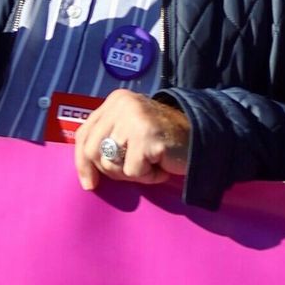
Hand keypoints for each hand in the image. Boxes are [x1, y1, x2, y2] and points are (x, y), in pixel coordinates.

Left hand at [75, 92, 190, 192]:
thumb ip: (107, 141)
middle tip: (134, 170)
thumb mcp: (129, 133)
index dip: (82, 162)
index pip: (83, 134)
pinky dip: (149, 176)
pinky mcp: (146, 136)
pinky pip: (133, 171)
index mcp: (115, 100)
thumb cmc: (164, 141)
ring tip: (152, 163)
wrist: (203, 138)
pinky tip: (162, 165)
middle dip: (110, 170)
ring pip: (111, 164)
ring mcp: (134, 118)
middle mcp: (122, 104)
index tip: (90, 184)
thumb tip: (86, 176)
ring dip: (132, 173)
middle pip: (92, 151)